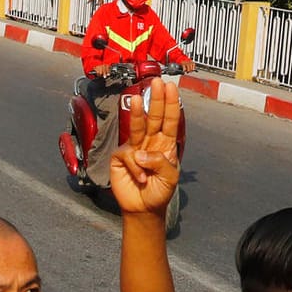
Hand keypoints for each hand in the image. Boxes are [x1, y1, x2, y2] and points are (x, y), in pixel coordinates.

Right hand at [109, 77, 181, 218]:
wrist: (143, 208)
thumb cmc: (159, 192)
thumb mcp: (170, 178)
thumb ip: (160, 163)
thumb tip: (140, 153)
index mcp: (166, 144)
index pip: (170, 120)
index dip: (171, 104)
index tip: (171, 87)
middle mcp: (150, 142)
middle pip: (154, 117)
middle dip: (156, 99)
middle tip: (156, 82)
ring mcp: (134, 148)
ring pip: (137, 127)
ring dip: (138, 113)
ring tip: (138, 100)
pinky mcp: (120, 157)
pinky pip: (128, 156)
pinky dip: (135, 167)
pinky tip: (140, 178)